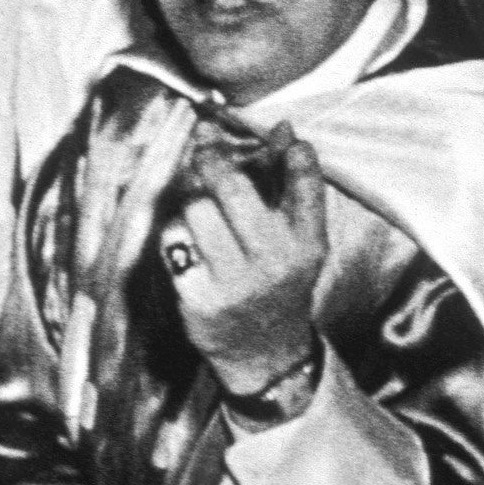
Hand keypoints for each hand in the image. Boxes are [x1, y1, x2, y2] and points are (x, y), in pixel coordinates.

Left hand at [160, 131, 330, 418]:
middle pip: (233, 187)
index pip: (305, 181)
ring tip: (202, 213)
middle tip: (206, 148)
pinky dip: (178, 235)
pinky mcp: (200, 297)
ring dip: (193, 202)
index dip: (291, 150)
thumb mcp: (300, 242)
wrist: (265, 353)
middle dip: (213, 159)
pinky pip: (175, 242)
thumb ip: (292, 188)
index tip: (279, 132)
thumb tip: (283, 131)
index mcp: (308, 243)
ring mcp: (236, 281)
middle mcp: (275, 261)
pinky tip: (190, 245)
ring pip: (197, 210)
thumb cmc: (279, 284)